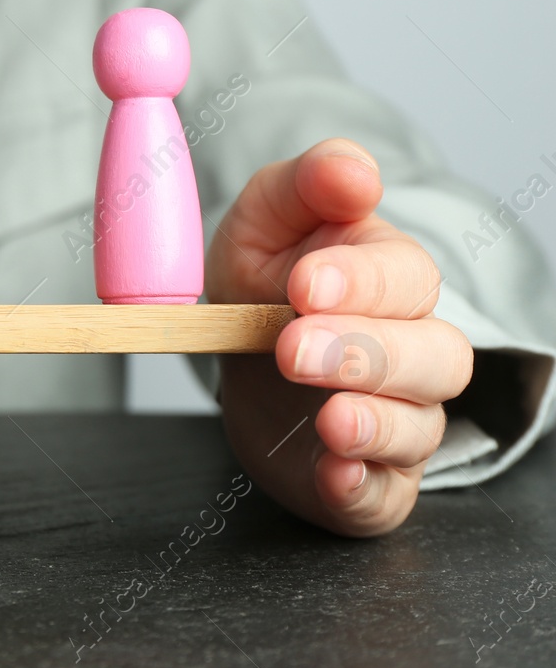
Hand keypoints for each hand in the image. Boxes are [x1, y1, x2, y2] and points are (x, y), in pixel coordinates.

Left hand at [208, 138, 471, 535]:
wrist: (237, 353)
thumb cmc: (265, 279)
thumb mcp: (266, 218)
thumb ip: (307, 185)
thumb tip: (353, 172)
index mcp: (389, 280)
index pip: (405, 278)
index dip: (359, 282)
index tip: (302, 284)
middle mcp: (408, 350)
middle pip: (429, 356)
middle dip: (363, 353)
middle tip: (293, 348)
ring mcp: (395, 419)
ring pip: (419, 427)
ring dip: (376, 424)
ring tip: (329, 421)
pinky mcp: (369, 480)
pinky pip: (386, 495)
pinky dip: (365, 488)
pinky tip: (336, 472)